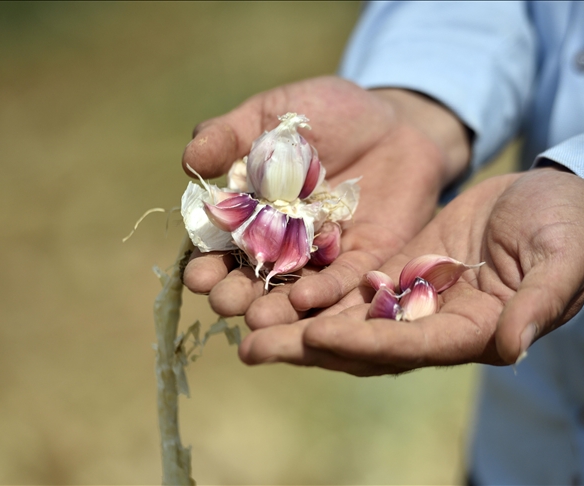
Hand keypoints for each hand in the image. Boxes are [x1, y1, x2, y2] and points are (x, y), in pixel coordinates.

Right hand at [182, 76, 470, 326]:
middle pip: (253, 277)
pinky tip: (305, 300)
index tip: (196, 277)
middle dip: (237, 293)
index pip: (220, 246)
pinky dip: (324, 290)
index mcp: (249, 214)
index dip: (206, 263)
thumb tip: (190, 160)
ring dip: (276, 307)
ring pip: (294, 289)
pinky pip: (343, 279)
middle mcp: (281, 244)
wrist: (393, 117)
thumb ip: (229, 135)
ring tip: (258, 319)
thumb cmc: (324, 112)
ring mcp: (323, 256)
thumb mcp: (271, 114)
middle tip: (225, 303)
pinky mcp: (364, 258)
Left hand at [238, 167, 583, 374]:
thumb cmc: (567, 224)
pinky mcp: (396, 270)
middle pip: (363, 345)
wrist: (551, 196)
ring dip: (294, 325)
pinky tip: (267, 286)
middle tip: (250, 348)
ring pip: (345, 319)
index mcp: (474, 331)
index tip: (319, 336)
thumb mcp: (564, 256)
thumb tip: (513, 348)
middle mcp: (434, 325)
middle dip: (307, 348)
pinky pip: (347, 286)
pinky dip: (310, 291)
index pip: (412, 346)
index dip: (366, 343)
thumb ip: (542, 301)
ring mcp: (411, 300)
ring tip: (241, 323)